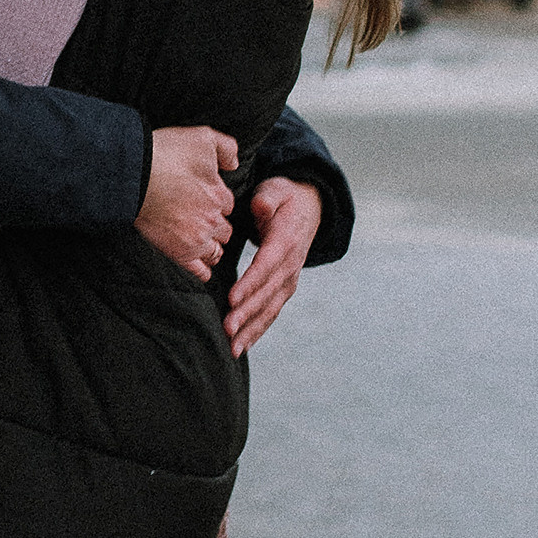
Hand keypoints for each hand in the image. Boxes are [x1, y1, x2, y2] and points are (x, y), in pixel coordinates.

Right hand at [136, 124, 239, 280]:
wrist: (132, 174)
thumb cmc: (163, 154)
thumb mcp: (202, 137)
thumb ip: (226, 148)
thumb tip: (235, 163)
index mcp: (218, 193)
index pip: (227, 204)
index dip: (216, 200)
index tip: (204, 199)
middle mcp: (212, 219)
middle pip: (224, 229)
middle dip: (216, 224)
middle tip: (200, 219)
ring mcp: (196, 239)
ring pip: (216, 250)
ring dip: (211, 246)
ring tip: (200, 241)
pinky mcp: (179, 253)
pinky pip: (200, 270)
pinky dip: (203, 270)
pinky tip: (200, 266)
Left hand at [225, 177, 322, 357]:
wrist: (310, 208)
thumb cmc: (285, 198)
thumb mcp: (277, 189)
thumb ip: (268, 198)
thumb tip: (261, 207)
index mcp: (285, 241)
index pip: (266, 265)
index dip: (250, 283)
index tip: (232, 298)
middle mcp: (290, 265)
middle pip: (267, 293)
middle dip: (247, 313)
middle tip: (227, 328)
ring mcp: (289, 279)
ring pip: (270, 309)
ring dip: (252, 329)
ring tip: (234, 348)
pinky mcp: (284, 288)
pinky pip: (271, 312)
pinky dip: (258, 330)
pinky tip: (243, 346)